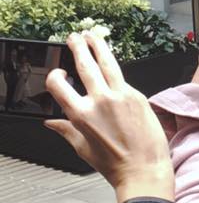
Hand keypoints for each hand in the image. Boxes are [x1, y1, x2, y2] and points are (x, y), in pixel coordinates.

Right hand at [44, 32, 173, 202]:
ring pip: (108, 63)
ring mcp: (122, 95)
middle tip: (75, 37)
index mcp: (82, 115)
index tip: (58, 72)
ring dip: (99, 46)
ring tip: (93, 35)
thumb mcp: (82, 148)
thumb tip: (50, 122)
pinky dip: (114, 70)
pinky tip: (111, 65)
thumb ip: (66, 130)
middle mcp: (101, 101)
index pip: (60, 86)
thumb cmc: (114, 162)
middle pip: (86, 65)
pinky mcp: (138, 94)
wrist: (144, 166)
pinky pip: (123, 78)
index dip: (56, 76)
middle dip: (79, 47)